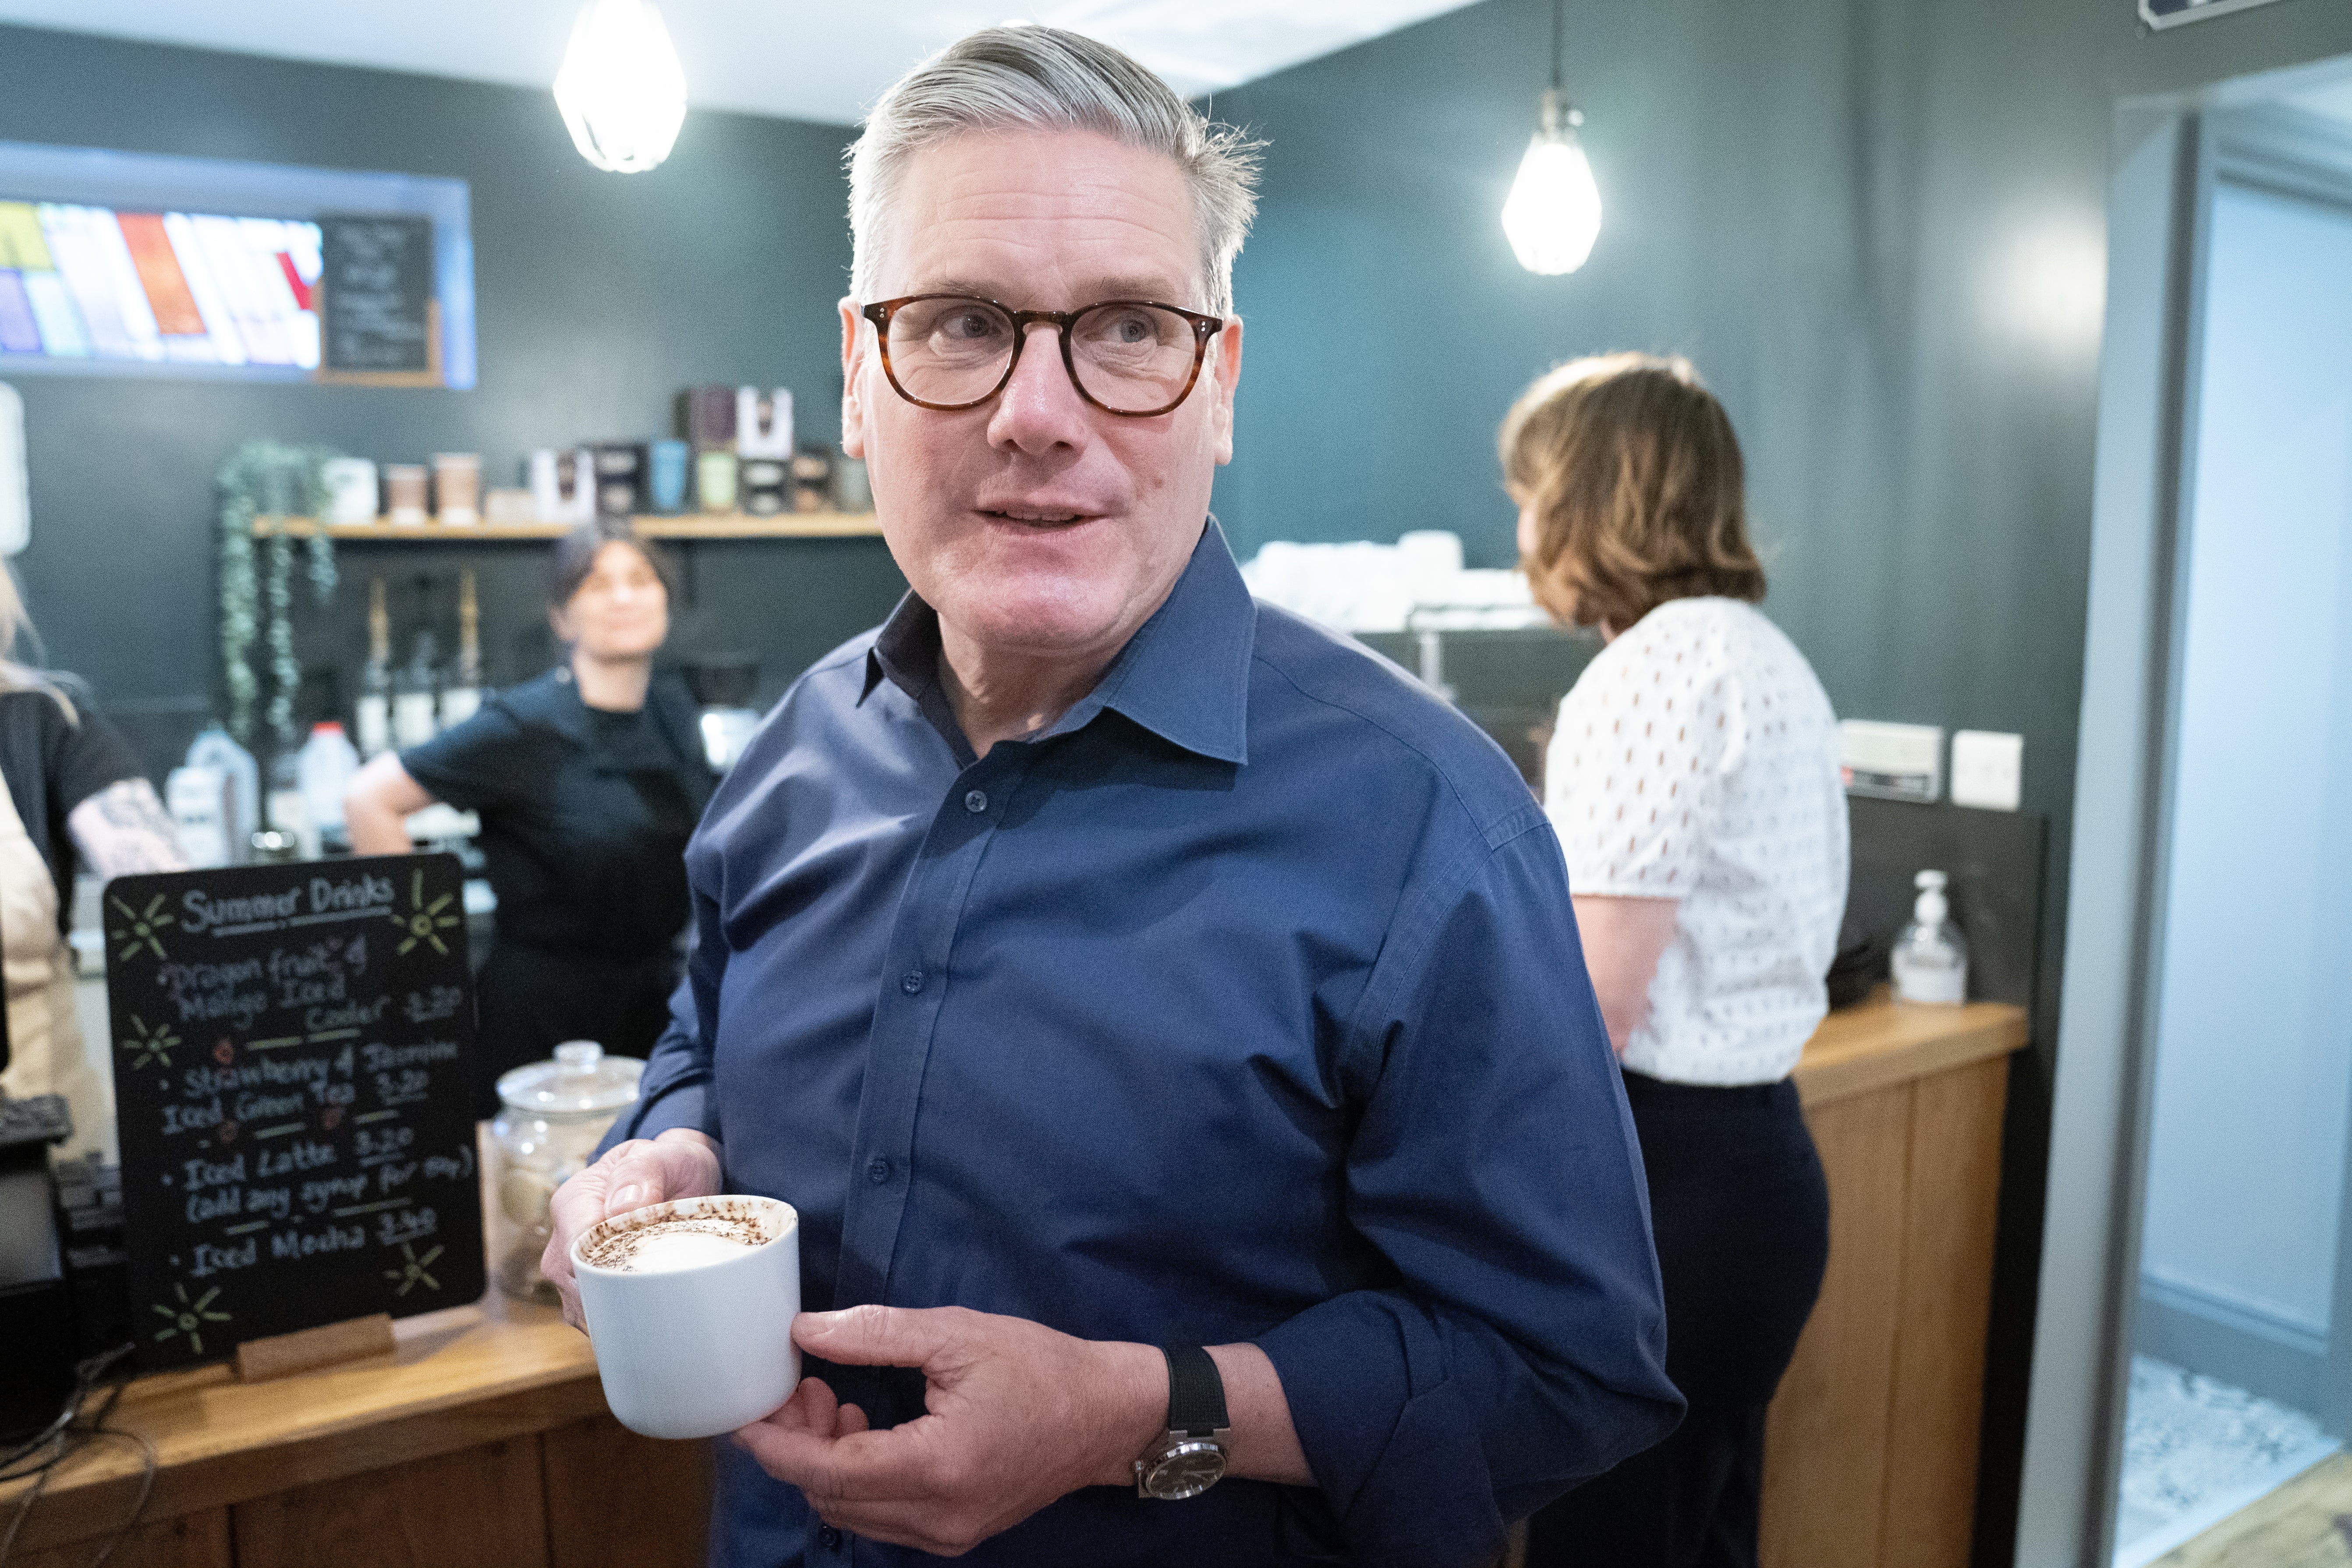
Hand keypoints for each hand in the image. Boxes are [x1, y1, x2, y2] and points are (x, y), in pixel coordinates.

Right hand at [541, 1127, 721, 1327]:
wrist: (676, 1178)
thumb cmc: (667, 1165)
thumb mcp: (662, 1156)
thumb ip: (641, 1173)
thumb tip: (622, 1208)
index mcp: (573, 1202)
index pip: (574, 1248)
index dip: (607, 1265)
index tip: (646, 1268)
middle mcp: (561, 1239)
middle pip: (575, 1284)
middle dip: (615, 1293)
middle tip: (660, 1290)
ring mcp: (569, 1269)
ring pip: (582, 1306)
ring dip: (618, 1308)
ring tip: (657, 1299)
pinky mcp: (584, 1289)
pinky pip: (593, 1315)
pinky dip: (618, 1318)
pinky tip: (645, 1311)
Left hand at [734, 1306, 1163, 1555]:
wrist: (1109, 1416)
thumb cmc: (1042, 1368)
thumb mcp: (958, 1334)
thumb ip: (875, 1333)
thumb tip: (804, 1331)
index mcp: (937, 1466)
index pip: (825, 1470)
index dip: (776, 1442)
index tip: (747, 1411)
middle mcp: (938, 1515)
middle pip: (830, 1497)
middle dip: (797, 1446)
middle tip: (798, 1387)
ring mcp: (948, 1533)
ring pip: (852, 1512)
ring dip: (825, 1463)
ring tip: (832, 1400)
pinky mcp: (956, 1533)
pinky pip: (882, 1517)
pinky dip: (857, 1479)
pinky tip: (866, 1430)